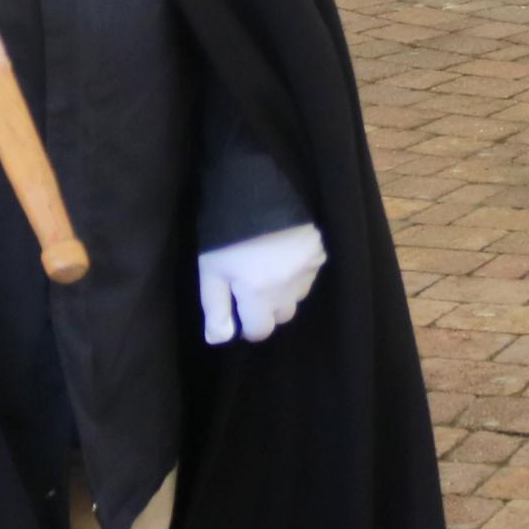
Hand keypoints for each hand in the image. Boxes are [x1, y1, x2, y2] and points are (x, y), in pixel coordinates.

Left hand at [199, 222, 328, 344]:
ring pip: (297, 296)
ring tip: (268, 266)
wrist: (254, 188)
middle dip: (267, 308)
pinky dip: (297, 271)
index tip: (239, 307)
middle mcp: (288, 290)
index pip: (260, 331)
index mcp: (259, 296)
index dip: (247, 324)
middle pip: (281, 315)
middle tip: (251, 284)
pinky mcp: (318, 252)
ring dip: (284, 290)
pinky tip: (284, 253)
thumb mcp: (210, 271)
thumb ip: (215, 309)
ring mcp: (307, 270)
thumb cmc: (226, 234)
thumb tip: (220, 339)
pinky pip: (309, 274)